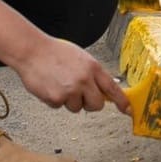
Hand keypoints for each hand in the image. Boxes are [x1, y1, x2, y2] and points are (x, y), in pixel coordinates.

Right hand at [11, 35, 129, 113]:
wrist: (32, 51)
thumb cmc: (55, 52)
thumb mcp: (80, 58)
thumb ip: (92, 73)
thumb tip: (105, 87)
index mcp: (92, 67)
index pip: (112, 88)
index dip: (122, 101)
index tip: (128, 110)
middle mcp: (84, 79)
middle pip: (97, 105)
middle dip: (90, 103)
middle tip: (79, 94)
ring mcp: (70, 90)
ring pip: (77, 108)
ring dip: (69, 101)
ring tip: (59, 84)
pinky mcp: (56, 98)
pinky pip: (60, 107)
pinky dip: (54, 100)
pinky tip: (49, 86)